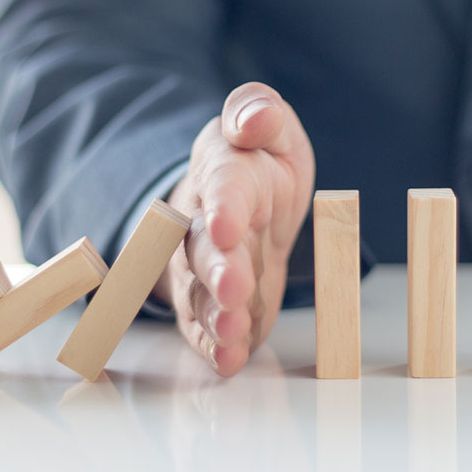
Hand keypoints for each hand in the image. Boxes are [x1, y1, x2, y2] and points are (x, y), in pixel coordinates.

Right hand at [153, 82, 315, 375]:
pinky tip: (228, 359)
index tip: (228, 227)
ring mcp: (202, 268)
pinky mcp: (210, 303)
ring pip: (200, 292)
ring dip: (215, 315)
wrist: (243, 204)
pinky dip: (215, 345)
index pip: (222, 188)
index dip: (224, 208)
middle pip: (204, 249)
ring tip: (233, 332)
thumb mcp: (271, 128)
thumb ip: (259, 112)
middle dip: (218, 271)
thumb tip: (252, 118)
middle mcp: (202, 223)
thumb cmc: (259, 164)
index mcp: (224, 173)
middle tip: (233, 291)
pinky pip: (205, 326)